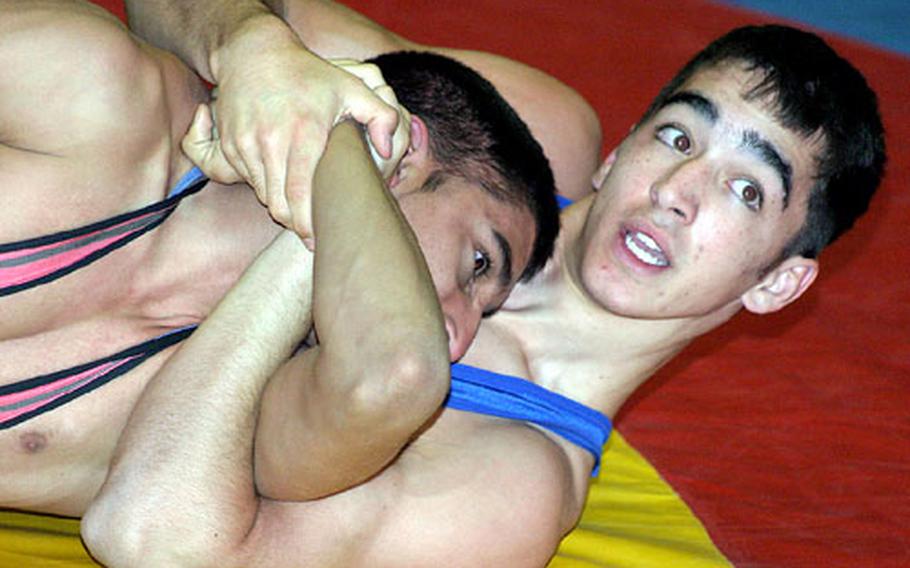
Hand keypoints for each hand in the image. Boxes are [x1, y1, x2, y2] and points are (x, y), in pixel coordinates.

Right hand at [182, 21, 400, 245]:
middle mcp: (270, 142)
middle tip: (310, 236)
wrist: (253, 53)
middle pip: (279, 205)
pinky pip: (248, 180)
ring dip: (280, 207)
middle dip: (294, 225)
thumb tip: (389, 149)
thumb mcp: (352, 86)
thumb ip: (380, 115)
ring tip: (299, 213)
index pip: (302, 195)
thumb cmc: (309, 74)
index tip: (318, 240)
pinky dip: (265, 189)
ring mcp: (246, 145)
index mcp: (304, 134)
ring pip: (263, 196)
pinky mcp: (231, 146)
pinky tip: (281, 186)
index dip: (308, 224)